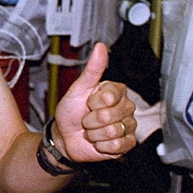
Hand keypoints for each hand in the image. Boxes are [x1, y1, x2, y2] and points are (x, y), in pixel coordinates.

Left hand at [52, 42, 136, 162]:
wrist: (65, 136)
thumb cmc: (71, 111)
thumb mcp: (78, 88)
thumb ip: (92, 69)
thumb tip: (100, 46)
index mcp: (116, 91)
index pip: (109, 97)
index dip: (93, 102)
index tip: (87, 103)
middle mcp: (126, 107)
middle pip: (110, 116)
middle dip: (91, 120)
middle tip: (87, 119)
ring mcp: (128, 126)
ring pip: (113, 131)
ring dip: (94, 133)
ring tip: (91, 130)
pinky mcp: (127, 144)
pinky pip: (117, 145)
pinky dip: (101, 145)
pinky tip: (98, 141)